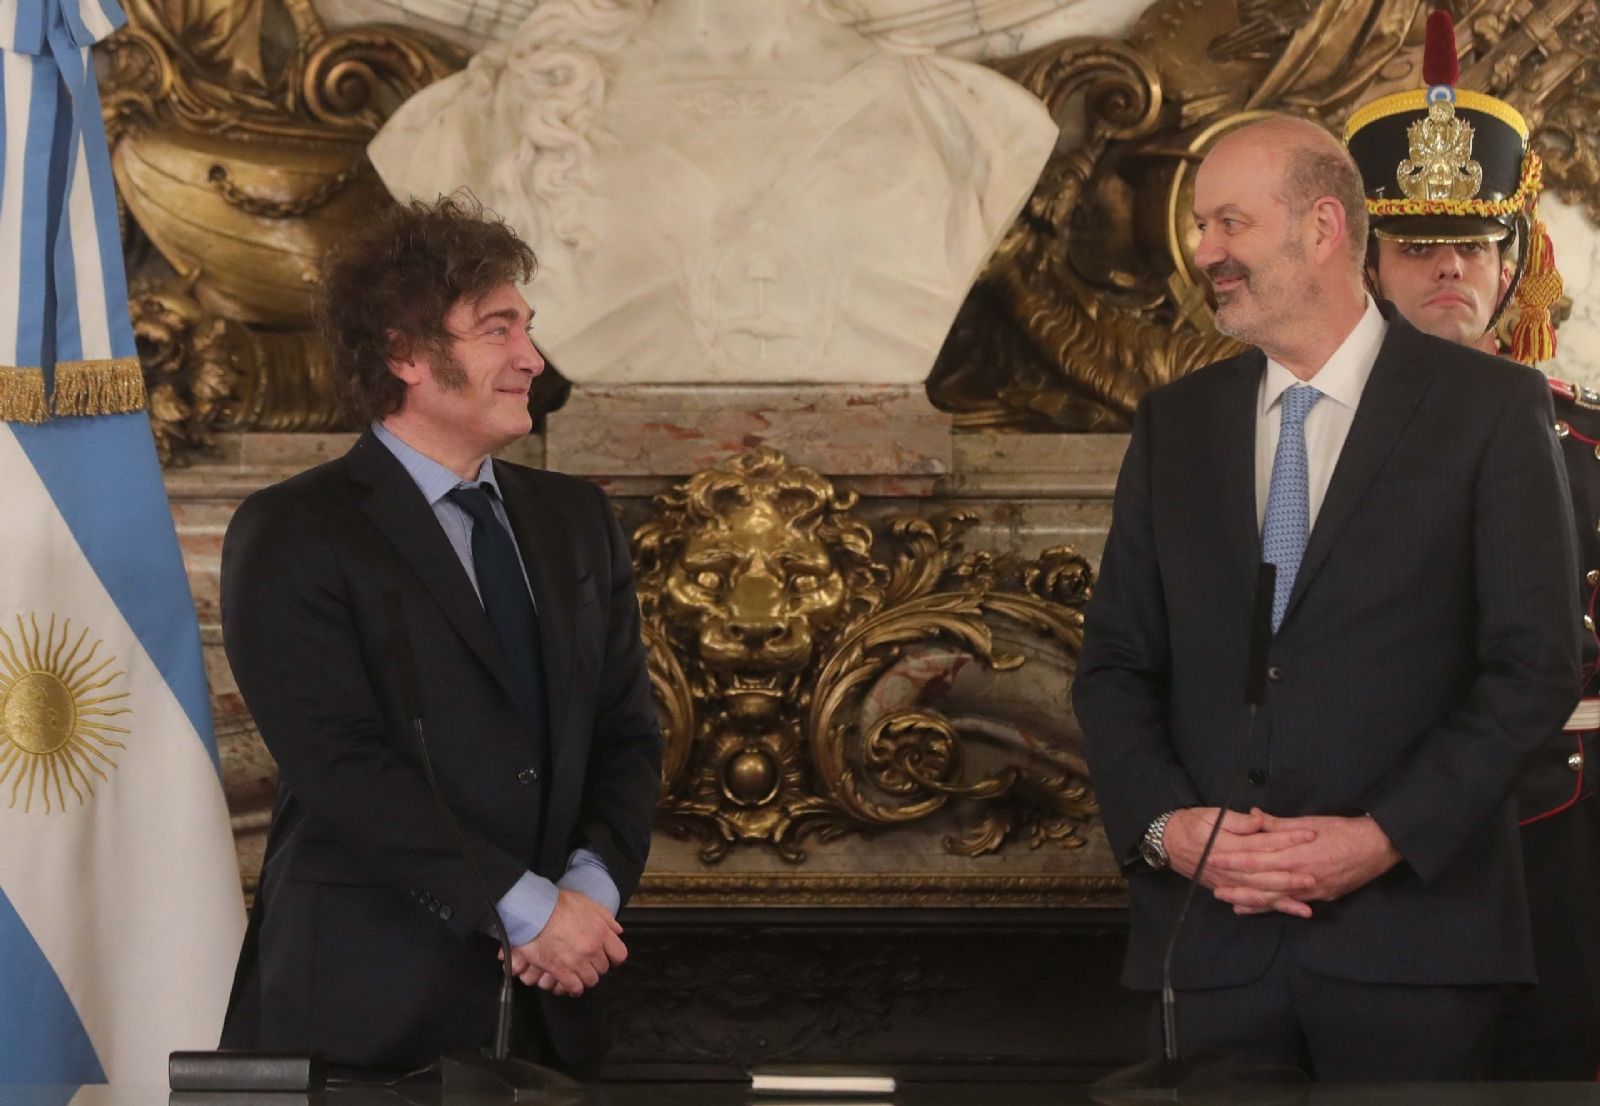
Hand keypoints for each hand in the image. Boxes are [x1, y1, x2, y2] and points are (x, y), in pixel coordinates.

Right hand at [501, 889, 625, 995]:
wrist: (534, 912)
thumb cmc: (557, 905)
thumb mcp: (587, 903)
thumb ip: (605, 917)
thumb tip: (616, 930)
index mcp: (600, 932)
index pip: (619, 954)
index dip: (614, 958)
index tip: (610, 959)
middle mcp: (592, 948)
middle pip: (603, 968)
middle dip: (596, 966)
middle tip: (588, 963)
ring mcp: (577, 961)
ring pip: (591, 980)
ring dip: (585, 978)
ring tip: (579, 973)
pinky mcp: (560, 970)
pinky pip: (574, 987)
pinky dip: (574, 988)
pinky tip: (570, 985)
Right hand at [1163, 806, 1319, 917]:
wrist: (1167, 843)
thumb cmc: (1192, 824)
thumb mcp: (1212, 815)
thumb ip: (1237, 820)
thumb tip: (1260, 820)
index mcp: (1228, 845)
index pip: (1263, 842)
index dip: (1288, 839)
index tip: (1310, 835)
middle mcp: (1229, 868)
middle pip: (1264, 875)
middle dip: (1290, 878)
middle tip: (1314, 878)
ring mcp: (1228, 882)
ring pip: (1258, 894)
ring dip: (1283, 901)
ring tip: (1307, 907)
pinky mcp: (1227, 889)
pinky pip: (1250, 901)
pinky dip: (1268, 908)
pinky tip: (1286, 911)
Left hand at [1208, 812, 1400, 916]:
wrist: (1378, 846)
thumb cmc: (1342, 829)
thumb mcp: (1308, 822)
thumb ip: (1278, 824)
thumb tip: (1253, 815)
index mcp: (1295, 853)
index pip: (1256, 858)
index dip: (1233, 860)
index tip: (1213, 858)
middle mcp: (1301, 875)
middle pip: (1261, 883)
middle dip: (1236, 885)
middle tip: (1212, 887)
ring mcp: (1312, 889)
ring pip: (1275, 898)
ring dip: (1251, 901)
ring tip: (1230, 902)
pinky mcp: (1322, 897)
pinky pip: (1292, 904)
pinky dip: (1273, 908)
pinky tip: (1257, 910)